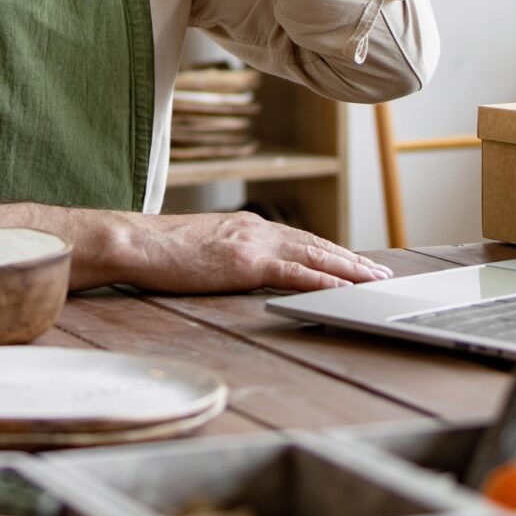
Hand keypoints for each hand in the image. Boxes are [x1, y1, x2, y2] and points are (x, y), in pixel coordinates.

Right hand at [109, 211, 393, 293]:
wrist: (136, 242)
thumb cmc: (158, 251)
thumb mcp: (201, 249)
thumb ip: (225, 254)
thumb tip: (235, 268)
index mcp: (246, 225)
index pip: (298, 238)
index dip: (329, 250)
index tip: (352, 260)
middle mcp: (256, 228)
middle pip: (315, 244)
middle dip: (351, 259)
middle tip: (379, 272)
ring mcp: (254, 243)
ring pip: (315, 255)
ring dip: (350, 269)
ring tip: (375, 280)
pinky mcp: (247, 263)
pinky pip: (296, 273)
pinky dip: (325, 280)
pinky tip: (345, 289)